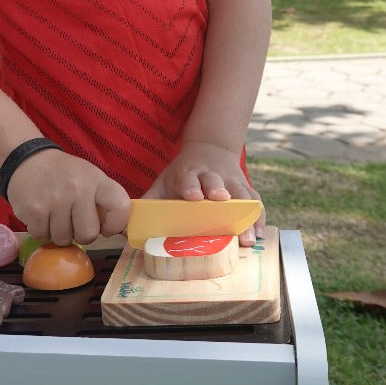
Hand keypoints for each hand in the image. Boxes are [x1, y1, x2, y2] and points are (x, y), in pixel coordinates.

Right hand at [7, 149, 131, 245]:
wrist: (28, 159)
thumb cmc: (64, 173)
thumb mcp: (89, 177)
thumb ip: (103, 200)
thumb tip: (115, 231)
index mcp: (97, 180)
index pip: (121, 207)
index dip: (115, 225)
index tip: (105, 227)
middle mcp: (78, 189)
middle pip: (88, 235)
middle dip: (80, 234)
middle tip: (73, 221)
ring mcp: (55, 200)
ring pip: (63, 239)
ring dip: (59, 233)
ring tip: (55, 215)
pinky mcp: (34, 210)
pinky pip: (42, 237)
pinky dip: (41, 231)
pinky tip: (41, 215)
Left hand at [144, 140, 264, 245]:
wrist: (209, 150)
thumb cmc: (182, 175)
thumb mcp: (164, 181)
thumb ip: (150, 201)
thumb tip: (127, 223)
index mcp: (188, 173)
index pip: (188, 178)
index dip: (190, 186)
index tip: (193, 196)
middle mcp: (211, 175)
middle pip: (215, 182)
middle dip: (219, 191)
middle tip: (222, 201)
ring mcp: (230, 180)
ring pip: (240, 193)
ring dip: (245, 212)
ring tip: (248, 234)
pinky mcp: (244, 187)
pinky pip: (254, 201)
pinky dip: (258, 216)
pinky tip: (259, 233)